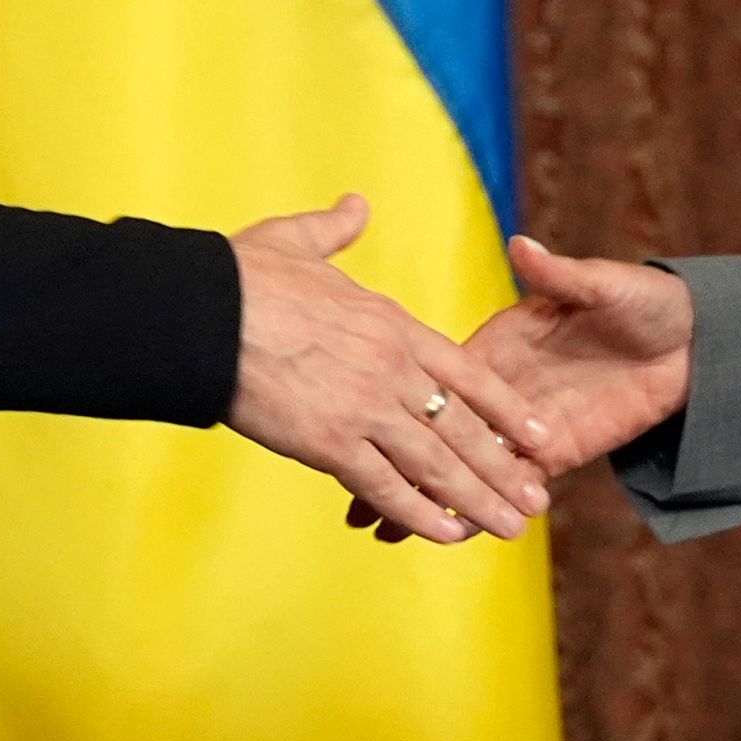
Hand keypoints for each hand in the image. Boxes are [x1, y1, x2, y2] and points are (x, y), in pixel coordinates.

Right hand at [228, 194, 554, 543]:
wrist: (200, 313)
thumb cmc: (241, 276)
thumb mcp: (298, 240)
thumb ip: (336, 230)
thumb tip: (356, 204)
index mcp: (392, 325)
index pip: (469, 374)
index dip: (510, 408)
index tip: (540, 432)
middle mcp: (391, 370)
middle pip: (463, 427)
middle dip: (504, 467)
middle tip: (536, 498)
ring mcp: (363, 410)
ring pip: (436, 465)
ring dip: (478, 499)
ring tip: (511, 527)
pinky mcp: (328, 444)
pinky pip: (386, 487)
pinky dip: (420, 515)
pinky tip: (448, 536)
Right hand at [348, 235, 690, 535]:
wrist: (693, 338)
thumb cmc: (642, 300)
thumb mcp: (601, 285)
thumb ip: (561, 276)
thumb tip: (524, 248)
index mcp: (502, 343)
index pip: (444, 380)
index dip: (403, 402)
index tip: (359, 419)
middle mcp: (505, 389)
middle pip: (442, 434)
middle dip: (399, 467)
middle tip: (352, 503)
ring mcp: (529, 426)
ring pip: (470, 468)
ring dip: (430, 498)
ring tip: (381, 532)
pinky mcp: (560, 452)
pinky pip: (515, 487)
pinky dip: (482, 509)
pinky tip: (447, 534)